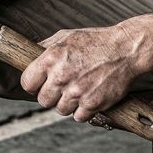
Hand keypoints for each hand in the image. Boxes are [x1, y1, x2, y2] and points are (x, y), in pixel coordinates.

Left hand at [20, 25, 139, 122]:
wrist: (126, 49)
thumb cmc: (96, 41)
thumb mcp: (66, 36)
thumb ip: (46, 47)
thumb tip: (29, 54)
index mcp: (51, 58)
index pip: (27, 83)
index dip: (34, 84)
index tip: (40, 84)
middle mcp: (61, 76)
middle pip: (43, 100)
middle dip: (51, 95)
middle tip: (63, 87)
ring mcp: (77, 91)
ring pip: (60, 110)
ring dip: (68, 103)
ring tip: (79, 89)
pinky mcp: (92, 103)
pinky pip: (78, 117)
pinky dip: (84, 110)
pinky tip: (89, 96)